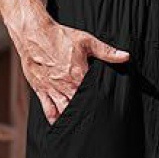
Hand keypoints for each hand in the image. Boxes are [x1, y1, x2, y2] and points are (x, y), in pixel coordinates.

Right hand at [15, 16, 129, 124]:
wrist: (33, 32)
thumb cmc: (59, 35)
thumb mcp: (86, 41)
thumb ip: (106, 52)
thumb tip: (125, 56)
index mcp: (78, 75)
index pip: (92, 95)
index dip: (98, 103)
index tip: (103, 109)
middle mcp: (65, 85)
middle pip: (78, 106)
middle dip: (85, 112)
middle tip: (93, 121)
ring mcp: (52, 89)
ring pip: (64, 111)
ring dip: (71, 118)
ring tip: (79, 125)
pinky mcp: (41, 90)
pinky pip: (48, 110)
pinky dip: (54, 119)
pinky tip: (60, 124)